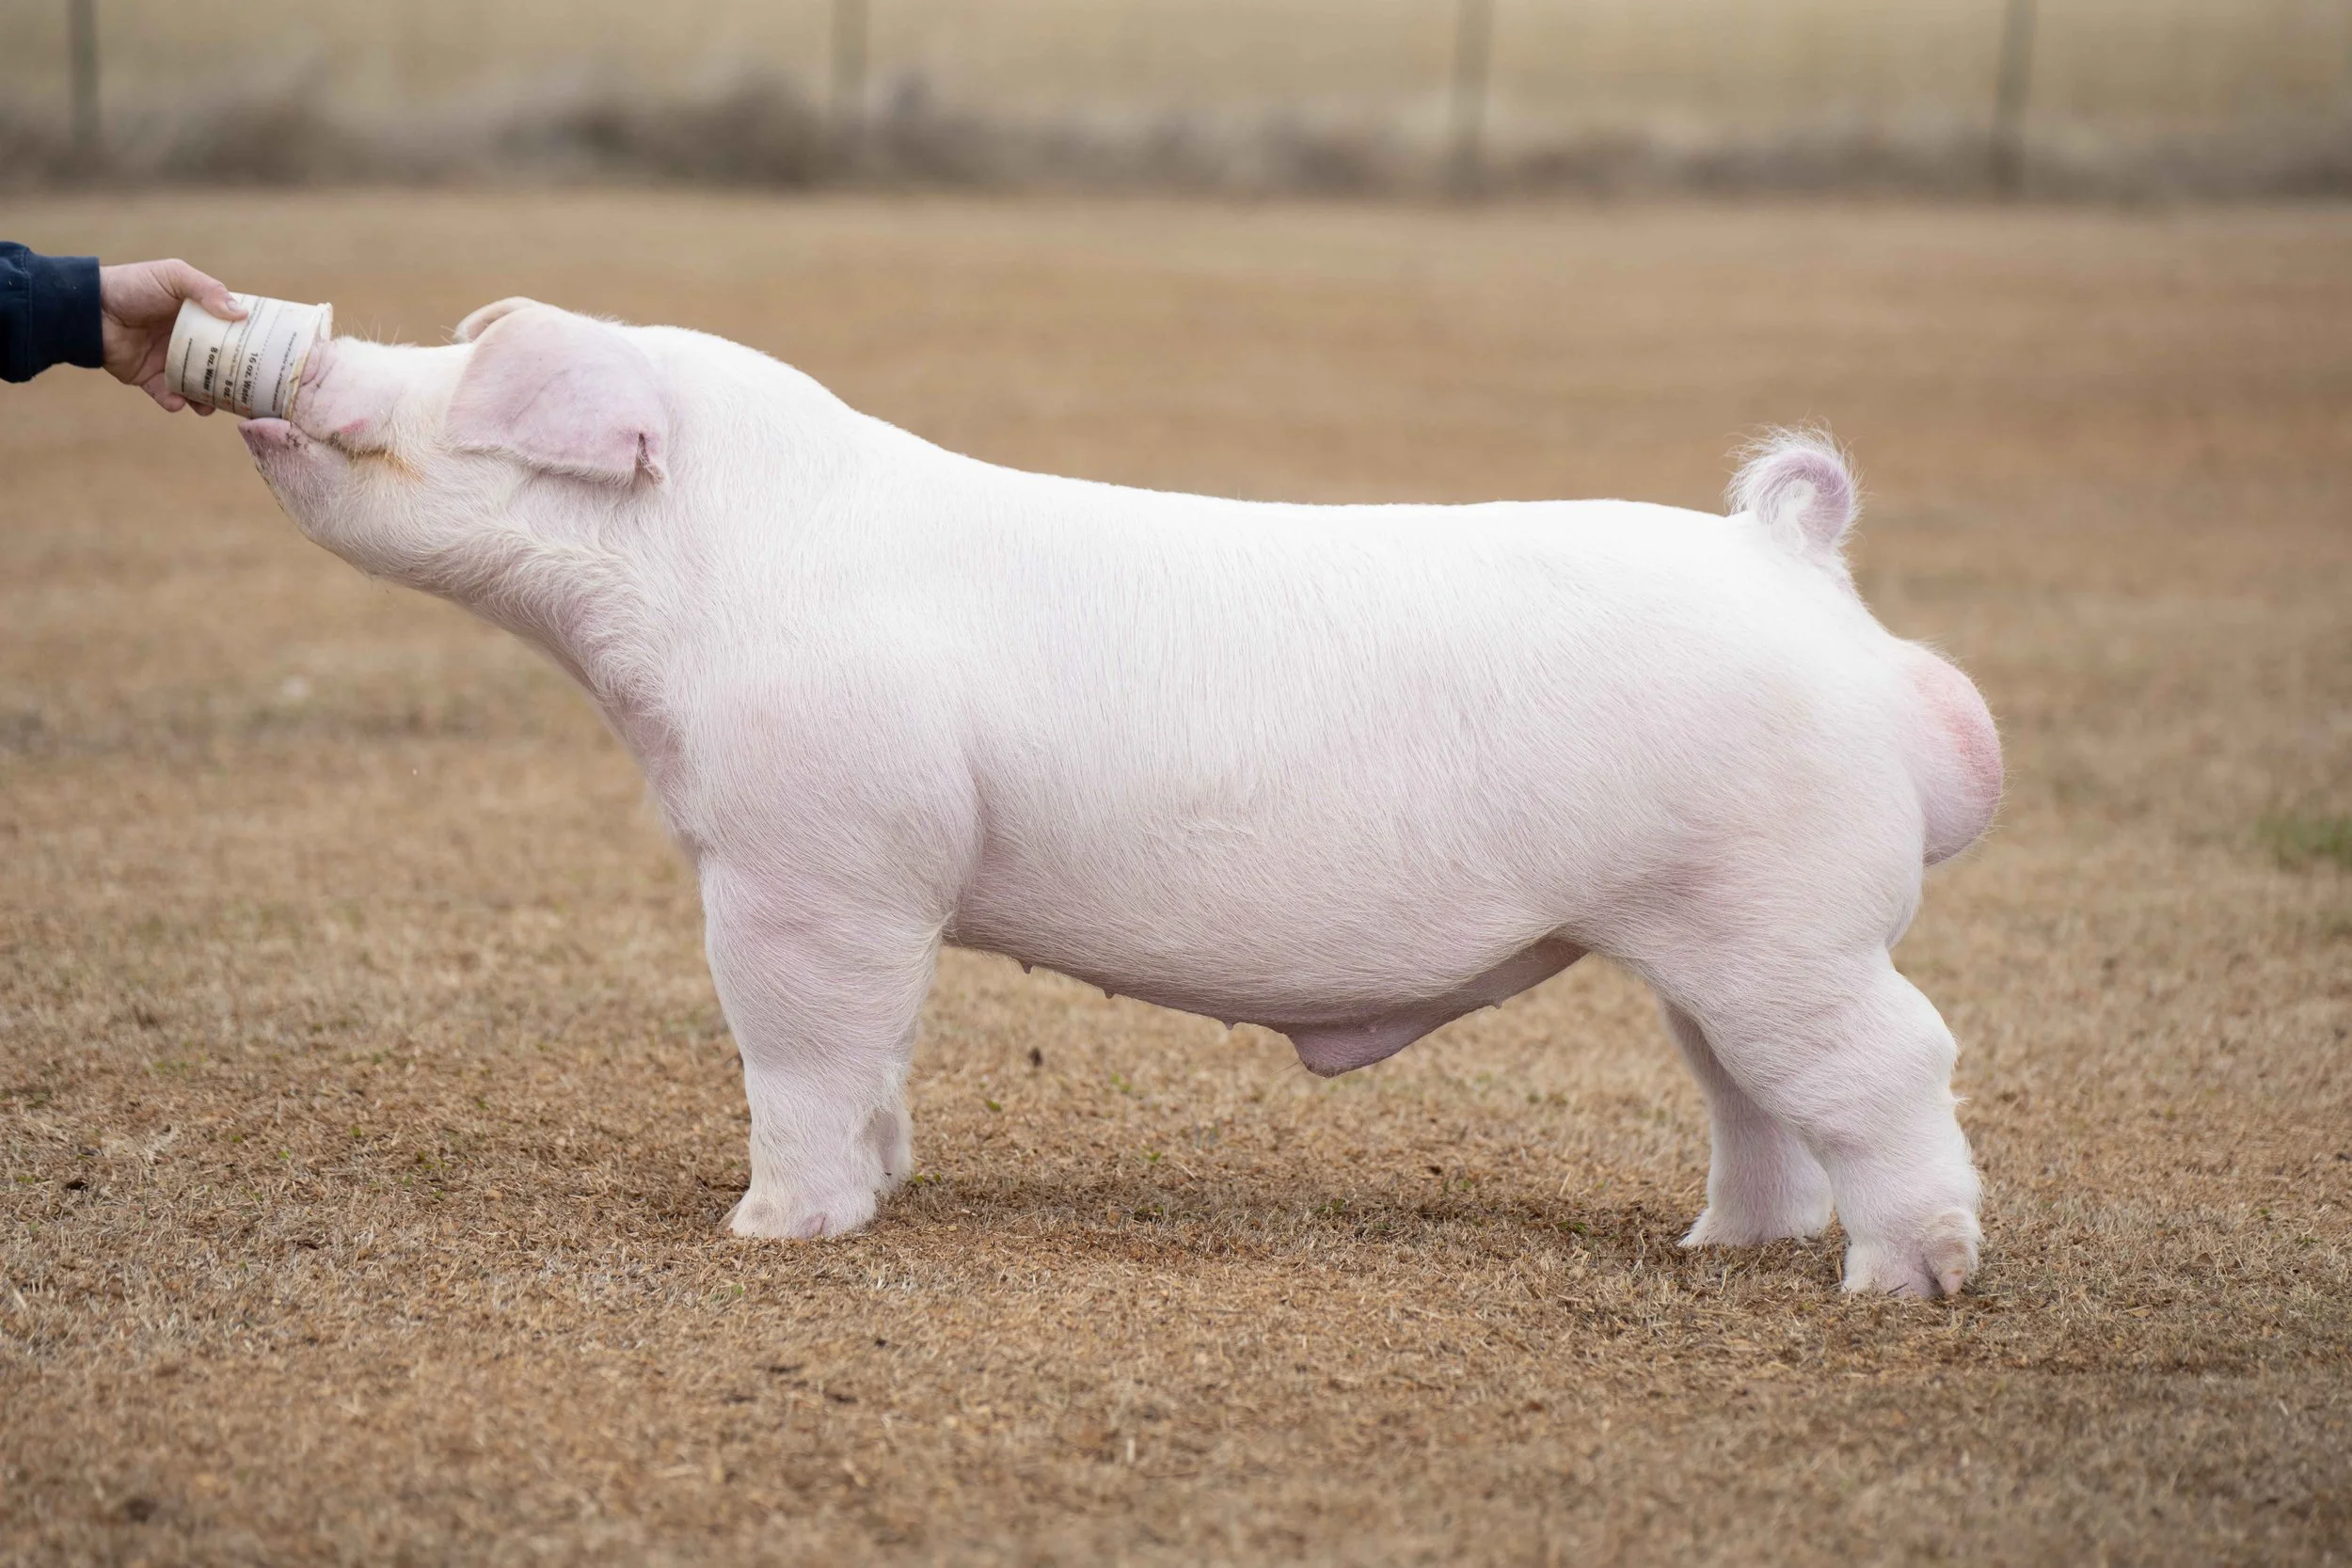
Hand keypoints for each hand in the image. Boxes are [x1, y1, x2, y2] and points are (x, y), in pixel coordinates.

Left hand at [98, 259, 245, 413]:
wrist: (89, 309)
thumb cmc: (132, 286)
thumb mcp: (173, 276)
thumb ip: (207, 290)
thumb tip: (241, 314)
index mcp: (197, 315)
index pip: (230, 331)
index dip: (250, 342)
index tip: (271, 355)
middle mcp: (187, 340)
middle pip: (219, 363)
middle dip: (234, 378)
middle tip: (250, 389)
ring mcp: (169, 360)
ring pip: (198, 385)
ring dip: (207, 398)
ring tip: (213, 405)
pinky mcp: (149, 377)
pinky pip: (167, 395)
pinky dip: (175, 402)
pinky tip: (180, 403)